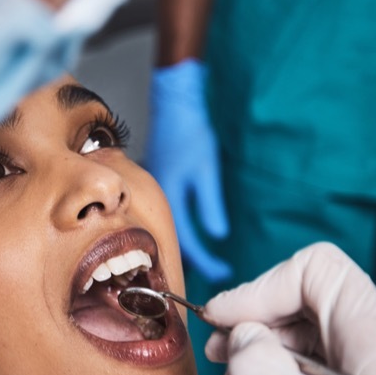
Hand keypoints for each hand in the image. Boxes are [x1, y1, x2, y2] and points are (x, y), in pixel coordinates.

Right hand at [144, 59, 231, 282]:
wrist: (173, 103)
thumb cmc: (191, 131)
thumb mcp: (206, 169)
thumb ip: (210, 204)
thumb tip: (218, 235)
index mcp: (166, 197)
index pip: (185, 241)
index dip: (205, 260)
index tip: (223, 272)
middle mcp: (154, 197)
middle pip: (172, 240)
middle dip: (195, 259)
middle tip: (218, 271)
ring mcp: (152, 190)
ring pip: (168, 228)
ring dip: (186, 245)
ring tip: (206, 259)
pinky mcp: (156, 181)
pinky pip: (166, 214)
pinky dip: (179, 227)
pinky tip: (191, 231)